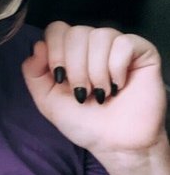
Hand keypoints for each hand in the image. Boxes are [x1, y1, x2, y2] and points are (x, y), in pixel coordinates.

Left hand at [21, 21, 167, 160]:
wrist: (115, 145)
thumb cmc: (85, 123)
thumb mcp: (48, 101)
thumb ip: (34, 73)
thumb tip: (37, 45)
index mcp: (71, 52)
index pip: (57, 29)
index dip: (55, 52)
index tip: (60, 79)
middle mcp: (93, 45)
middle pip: (76, 32)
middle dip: (75, 67)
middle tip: (82, 93)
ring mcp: (118, 46)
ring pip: (100, 36)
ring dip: (96, 71)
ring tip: (101, 93)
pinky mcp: (142, 52)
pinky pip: (124, 44)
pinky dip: (117, 68)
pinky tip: (119, 85)